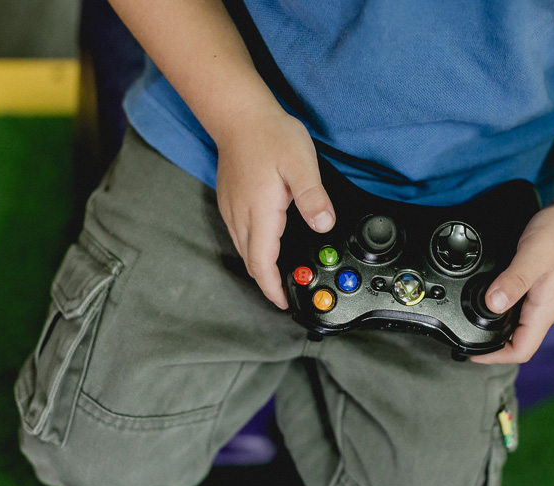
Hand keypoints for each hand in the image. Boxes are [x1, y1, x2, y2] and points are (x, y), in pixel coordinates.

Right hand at [215, 103, 334, 308]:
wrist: (238, 114)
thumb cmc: (269, 135)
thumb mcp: (301, 163)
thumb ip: (313, 198)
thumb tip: (324, 226)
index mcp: (260, 212)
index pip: (262, 263)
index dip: (272, 288)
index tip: (284, 302)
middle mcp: (241, 215)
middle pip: (251, 261)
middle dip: (267, 281)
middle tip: (288, 290)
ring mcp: (231, 208)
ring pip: (243, 249)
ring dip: (259, 265)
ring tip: (279, 273)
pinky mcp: (229, 200)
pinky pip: (239, 234)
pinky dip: (253, 248)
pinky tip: (266, 242)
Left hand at [471, 201, 553, 364]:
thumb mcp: (532, 256)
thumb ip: (512, 282)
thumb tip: (492, 305)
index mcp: (547, 310)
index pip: (522, 350)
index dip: (495, 357)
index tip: (470, 353)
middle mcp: (551, 310)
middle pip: (520, 340)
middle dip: (493, 344)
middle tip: (466, 336)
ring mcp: (552, 299)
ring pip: (523, 324)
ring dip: (500, 326)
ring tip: (474, 318)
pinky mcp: (549, 288)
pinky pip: (526, 307)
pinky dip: (507, 309)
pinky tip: (494, 297)